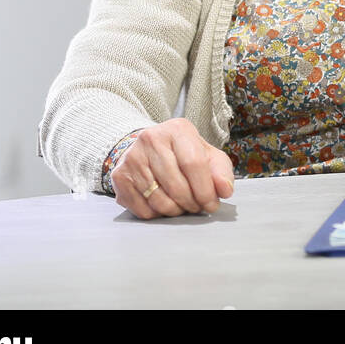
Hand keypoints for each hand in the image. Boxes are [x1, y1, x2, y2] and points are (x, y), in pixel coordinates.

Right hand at [110, 117, 234, 219]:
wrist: (149, 149)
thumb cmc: (183, 153)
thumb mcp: (207, 155)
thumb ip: (221, 171)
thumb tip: (225, 190)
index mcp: (177, 129)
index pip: (194, 163)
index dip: (206, 190)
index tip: (212, 204)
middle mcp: (151, 139)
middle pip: (176, 185)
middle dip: (192, 203)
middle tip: (198, 207)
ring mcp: (132, 157)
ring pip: (159, 200)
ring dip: (176, 210)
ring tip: (183, 206)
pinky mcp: (119, 176)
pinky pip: (142, 209)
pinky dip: (158, 214)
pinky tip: (164, 204)